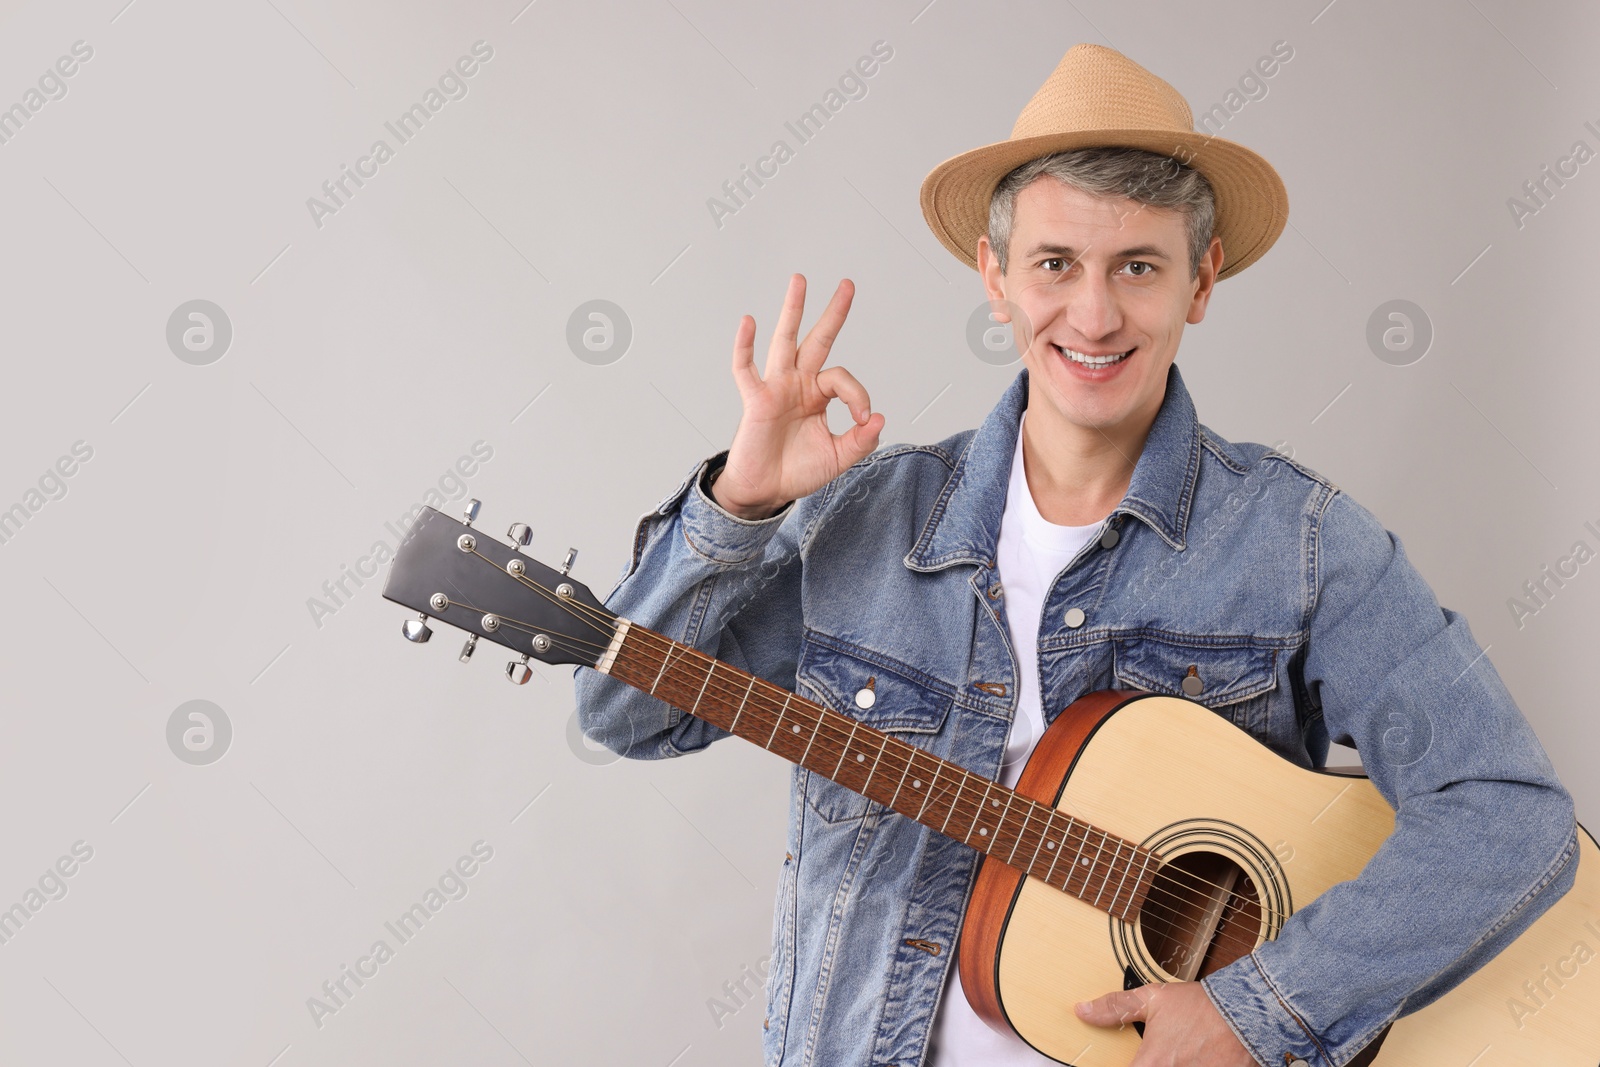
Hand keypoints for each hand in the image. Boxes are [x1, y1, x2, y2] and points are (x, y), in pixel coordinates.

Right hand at [711, 274, 884, 519]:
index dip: (858, 395)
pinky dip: (745, 346)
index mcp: (818, 395)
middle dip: (833, 313)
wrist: (765, 492)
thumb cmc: (797, 471)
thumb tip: (878, 418)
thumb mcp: (839, 458)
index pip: (842, 379)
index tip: (862, 419)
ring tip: (800, 281)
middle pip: (817, 340)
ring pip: (785, 341)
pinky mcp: (756, 400)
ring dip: (792, 310)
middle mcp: (798, 384)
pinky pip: (746, 369)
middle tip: (848, 284)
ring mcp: (776, 388)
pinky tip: (749, 321)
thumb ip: (861, 440)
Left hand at [1076, 982, 1258, 1065]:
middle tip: (1157, 1057)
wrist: (1246, 1011)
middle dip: (1151, 1066)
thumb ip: (1116, 1008)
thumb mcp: (1153, 1000)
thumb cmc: (1200, 1007)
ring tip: (1179, 1056)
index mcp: (1151, 1064)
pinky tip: (1195, 1060)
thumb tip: (1082, 1010)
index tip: (1131, 1060)